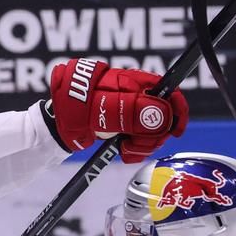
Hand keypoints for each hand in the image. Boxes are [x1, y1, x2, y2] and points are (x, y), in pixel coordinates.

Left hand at [49, 58, 188, 162]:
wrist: (58, 124)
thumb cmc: (78, 108)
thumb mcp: (107, 109)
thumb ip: (136, 112)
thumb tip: (164, 116)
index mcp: (136, 84)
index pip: (169, 92)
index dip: (177, 110)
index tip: (175, 131)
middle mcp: (138, 97)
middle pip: (164, 117)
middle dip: (154, 135)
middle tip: (136, 144)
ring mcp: (131, 113)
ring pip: (153, 132)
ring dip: (143, 145)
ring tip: (125, 149)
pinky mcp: (124, 127)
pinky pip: (140, 141)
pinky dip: (135, 150)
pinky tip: (123, 152)